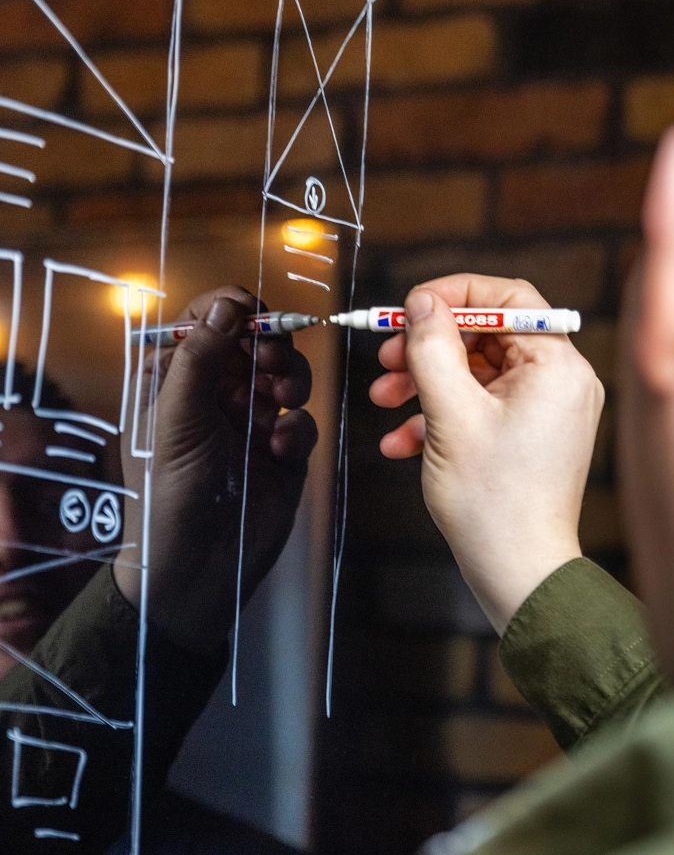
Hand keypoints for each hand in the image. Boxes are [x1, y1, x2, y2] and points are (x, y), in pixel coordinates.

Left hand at [116, 287, 316, 651]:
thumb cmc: (168, 496)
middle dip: (271, 348)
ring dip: (291, 381)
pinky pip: (303, 420)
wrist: (197, 572)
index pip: (210, 319)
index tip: (256, 317)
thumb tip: (226, 303)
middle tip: (271, 368)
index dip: (235, 311)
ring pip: (288, 374)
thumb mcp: (175, 421)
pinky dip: (296, 430)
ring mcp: (253, 420)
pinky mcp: (283, 451)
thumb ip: (198, 359)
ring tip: (281, 405)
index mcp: (177, 377)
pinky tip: (279, 452)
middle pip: (259, 340)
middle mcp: (217, 391)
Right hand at [370, 274, 603, 633]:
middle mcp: (560, 381)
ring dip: (425, 382)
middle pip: (485, 335)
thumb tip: (422, 301)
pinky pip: (480, 406)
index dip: (454, 293)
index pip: (508, 297)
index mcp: (556, 366)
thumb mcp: (450, 413)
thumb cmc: (493, 501)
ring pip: (476, 372)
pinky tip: (401, 442)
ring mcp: (545, 409)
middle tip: (387, 358)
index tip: (411, 307)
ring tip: (384, 400)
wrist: (517, 573)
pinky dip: (439, 416)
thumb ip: (433, 347)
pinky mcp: (529, 434)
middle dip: (429, 348)